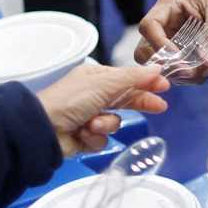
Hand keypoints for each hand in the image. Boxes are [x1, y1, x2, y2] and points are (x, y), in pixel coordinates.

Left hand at [36, 63, 169, 155]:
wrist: (43, 129)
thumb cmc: (69, 100)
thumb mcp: (104, 84)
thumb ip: (132, 78)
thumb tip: (156, 68)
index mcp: (95, 78)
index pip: (127, 79)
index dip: (146, 82)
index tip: (164, 86)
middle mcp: (92, 96)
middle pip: (125, 100)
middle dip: (138, 104)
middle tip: (159, 107)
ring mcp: (88, 117)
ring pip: (114, 122)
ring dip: (106, 124)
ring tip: (92, 124)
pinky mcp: (85, 137)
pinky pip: (102, 139)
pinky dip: (94, 137)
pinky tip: (83, 134)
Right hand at [134, 0, 207, 84]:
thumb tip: (206, 63)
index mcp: (168, 4)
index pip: (149, 25)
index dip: (158, 44)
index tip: (179, 57)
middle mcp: (163, 23)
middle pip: (144, 50)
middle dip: (164, 65)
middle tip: (188, 72)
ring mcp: (167, 39)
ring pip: (158, 64)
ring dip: (178, 75)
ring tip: (203, 73)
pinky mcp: (176, 51)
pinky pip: (174, 69)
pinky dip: (187, 77)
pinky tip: (203, 73)